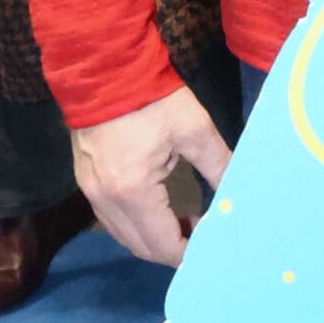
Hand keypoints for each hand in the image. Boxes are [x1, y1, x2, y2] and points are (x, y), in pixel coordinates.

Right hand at [71, 85, 232, 265]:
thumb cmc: (153, 99)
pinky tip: (158, 210)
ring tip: (185, 223)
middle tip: (203, 235)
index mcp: (133, 192)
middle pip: (141, 247)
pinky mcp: (87, 182)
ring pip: (124, 236)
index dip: (189, 252)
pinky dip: (136, 224)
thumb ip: (218, 165)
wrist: (105, 70)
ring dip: (153, 239)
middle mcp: (107, 201)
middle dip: (173, 250)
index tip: (212, 245)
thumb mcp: (194, 130)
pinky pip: (112, 219)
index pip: (162, 243)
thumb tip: (236, 193)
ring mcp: (91, 193)